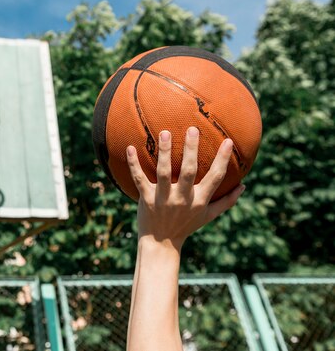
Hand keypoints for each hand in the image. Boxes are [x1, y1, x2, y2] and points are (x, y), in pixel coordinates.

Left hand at [126, 126, 244, 249]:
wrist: (160, 243)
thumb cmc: (186, 225)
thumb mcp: (208, 216)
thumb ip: (227, 201)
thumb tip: (244, 186)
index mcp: (199, 200)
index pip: (215, 178)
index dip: (222, 160)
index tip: (228, 141)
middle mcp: (182, 198)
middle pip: (189, 172)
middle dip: (191, 150)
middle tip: (192, 129)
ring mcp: (162, 198)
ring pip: (163, 172)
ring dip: (165, 152)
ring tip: (165, 132)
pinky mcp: (145, 198)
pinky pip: (138, 178)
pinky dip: (133, 164)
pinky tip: (130, 147)